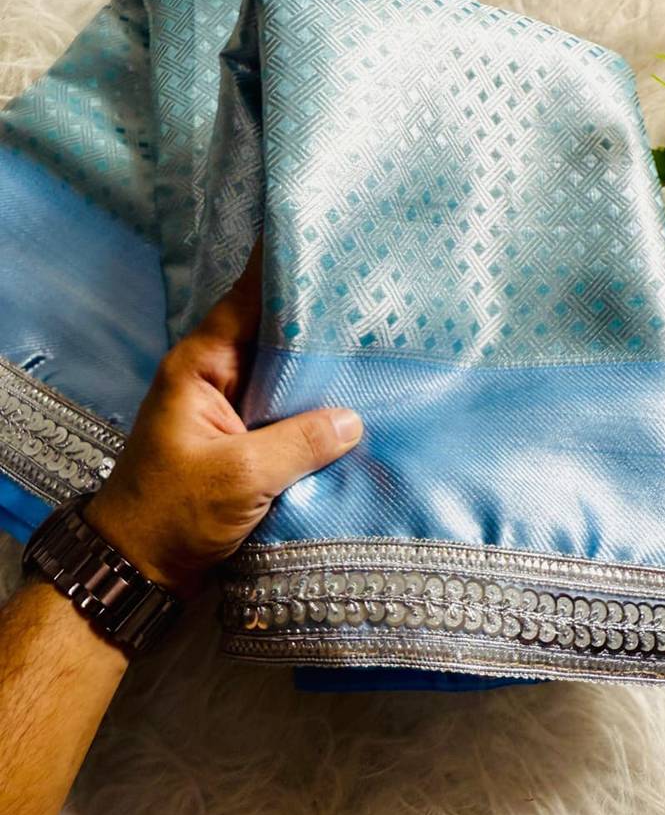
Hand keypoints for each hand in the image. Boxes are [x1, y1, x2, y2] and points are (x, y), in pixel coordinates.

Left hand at [84, 243, 362, 597]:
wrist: (138, 569)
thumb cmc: (174, 514)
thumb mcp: (240, 476)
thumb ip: (299, 442)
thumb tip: (353, 419)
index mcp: (200, 365)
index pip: (246, 299)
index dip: (285, 271)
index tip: (328, 245)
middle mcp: (214, 376)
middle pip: (270, 331)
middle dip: (314, 315)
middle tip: (372, 292)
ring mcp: (229, 409)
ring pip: (280, 371)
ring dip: (318, 363)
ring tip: (376, 336)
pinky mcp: (242, 439)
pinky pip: (283, 407)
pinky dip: (312, 402)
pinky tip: (353, 399)